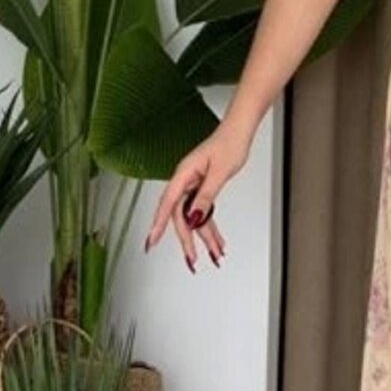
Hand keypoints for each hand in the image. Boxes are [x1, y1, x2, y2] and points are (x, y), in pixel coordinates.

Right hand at [143, 121, 252, 271]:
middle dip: (187, 239)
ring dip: (204, 237)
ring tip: (213, 254)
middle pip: (181, 216)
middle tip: (192, 258)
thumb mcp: (219, 172)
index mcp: (184, 174)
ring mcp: (193, 186)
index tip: (152, 240)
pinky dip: (210, 227)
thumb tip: (193, 216)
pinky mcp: (202, 188)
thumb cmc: (229, 144)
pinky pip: (202, 212)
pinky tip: (217, 240)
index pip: (168, 204)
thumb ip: (206, 196)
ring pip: (193, 217)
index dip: (159, 224)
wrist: (239, 132)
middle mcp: (185, 181)